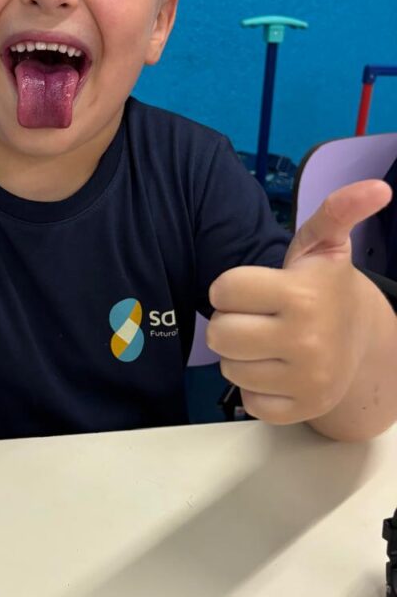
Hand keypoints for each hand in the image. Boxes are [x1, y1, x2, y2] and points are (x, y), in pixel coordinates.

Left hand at [207, 179, 392, 424]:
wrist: (363, 340)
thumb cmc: (324, 286)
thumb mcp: (324, 244)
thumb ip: (337, 211)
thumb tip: (378, 187)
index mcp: (302, 296)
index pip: (222, 290)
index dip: (232, 286)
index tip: (255, 287)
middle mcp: (306, 342)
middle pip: (219, 334)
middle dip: (231, 321)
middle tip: (258, 315)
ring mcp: (305, 381)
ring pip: (228, 368)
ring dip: (241, 354)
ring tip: (269, 340)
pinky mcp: (301, 410)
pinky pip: (248, 401)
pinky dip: (255, 387)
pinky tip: (278, 368)